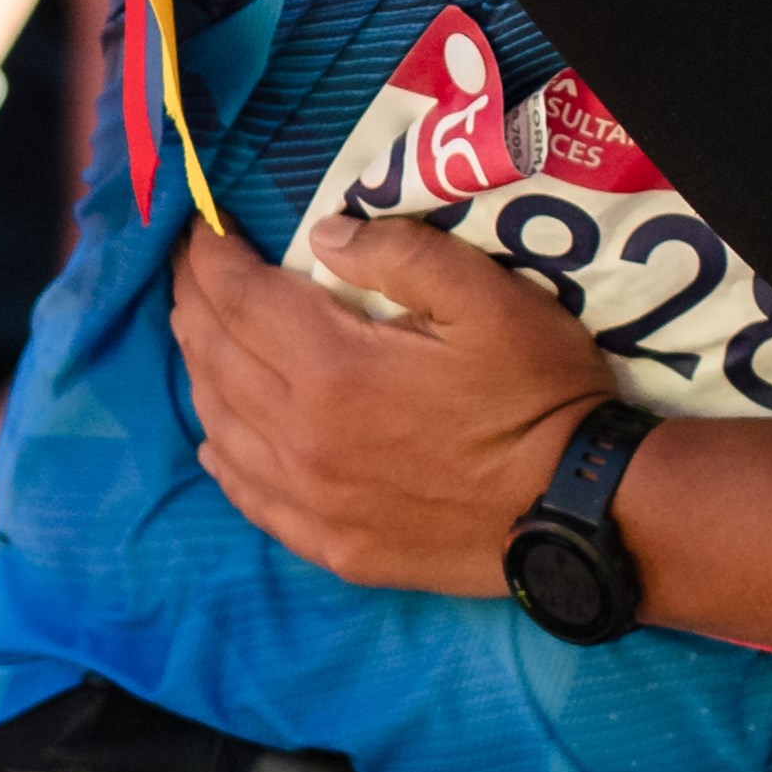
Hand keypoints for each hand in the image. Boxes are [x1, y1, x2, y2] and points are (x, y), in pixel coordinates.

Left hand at [166, 216, 608, 592]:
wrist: (579, 514)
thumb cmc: (539, 397)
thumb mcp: (490, 299)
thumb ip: (402, 254)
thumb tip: (322, 236)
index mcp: (333, 370)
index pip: (236, 298)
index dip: (208, 256)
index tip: (199, 226)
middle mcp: (300, 438)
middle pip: (214, 357)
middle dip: (195, 302)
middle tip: (193, 270)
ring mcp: (310, 501)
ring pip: (219, 424)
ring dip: (201, 370)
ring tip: (202, 334)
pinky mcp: (331, 546)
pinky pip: (247, 493)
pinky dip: (222, 451)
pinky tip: (219, 433)